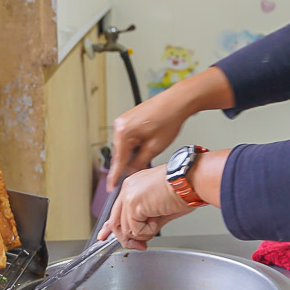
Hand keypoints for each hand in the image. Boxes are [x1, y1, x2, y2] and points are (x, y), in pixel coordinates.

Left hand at [97, 166, 192, 249]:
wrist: (191, 180)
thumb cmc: (183, 190)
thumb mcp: (160, 208)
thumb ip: (144, 220)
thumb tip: (137, 236)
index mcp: (134, 186)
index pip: (116, 210)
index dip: (111, 227)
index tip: (105, 236)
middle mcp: (128, 188)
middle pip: (116, 222)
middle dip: (126, 239)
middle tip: (140, 246)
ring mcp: (129, 196)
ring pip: (126, 229)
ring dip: (143, 234)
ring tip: (157, 222)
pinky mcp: (134, 204)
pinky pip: (135, 230)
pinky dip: (148, 232)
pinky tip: (158, 219)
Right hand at [107, 67, 234, 187]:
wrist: (177, 101)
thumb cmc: (169, 118)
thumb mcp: (155, 147)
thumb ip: (140, 162)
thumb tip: (132, 173)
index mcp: (124, 132)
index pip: (118, 161)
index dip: (116, 176)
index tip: (112, 188)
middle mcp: (120, 125)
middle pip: (120, 153)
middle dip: (128, 163)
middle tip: (137, 173)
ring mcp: (123, 121)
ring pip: (124, 146)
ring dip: (132, 153)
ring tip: (148, 153)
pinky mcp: (128, 119)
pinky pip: (127, 138)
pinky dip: (134, 145)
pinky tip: (146, 145)